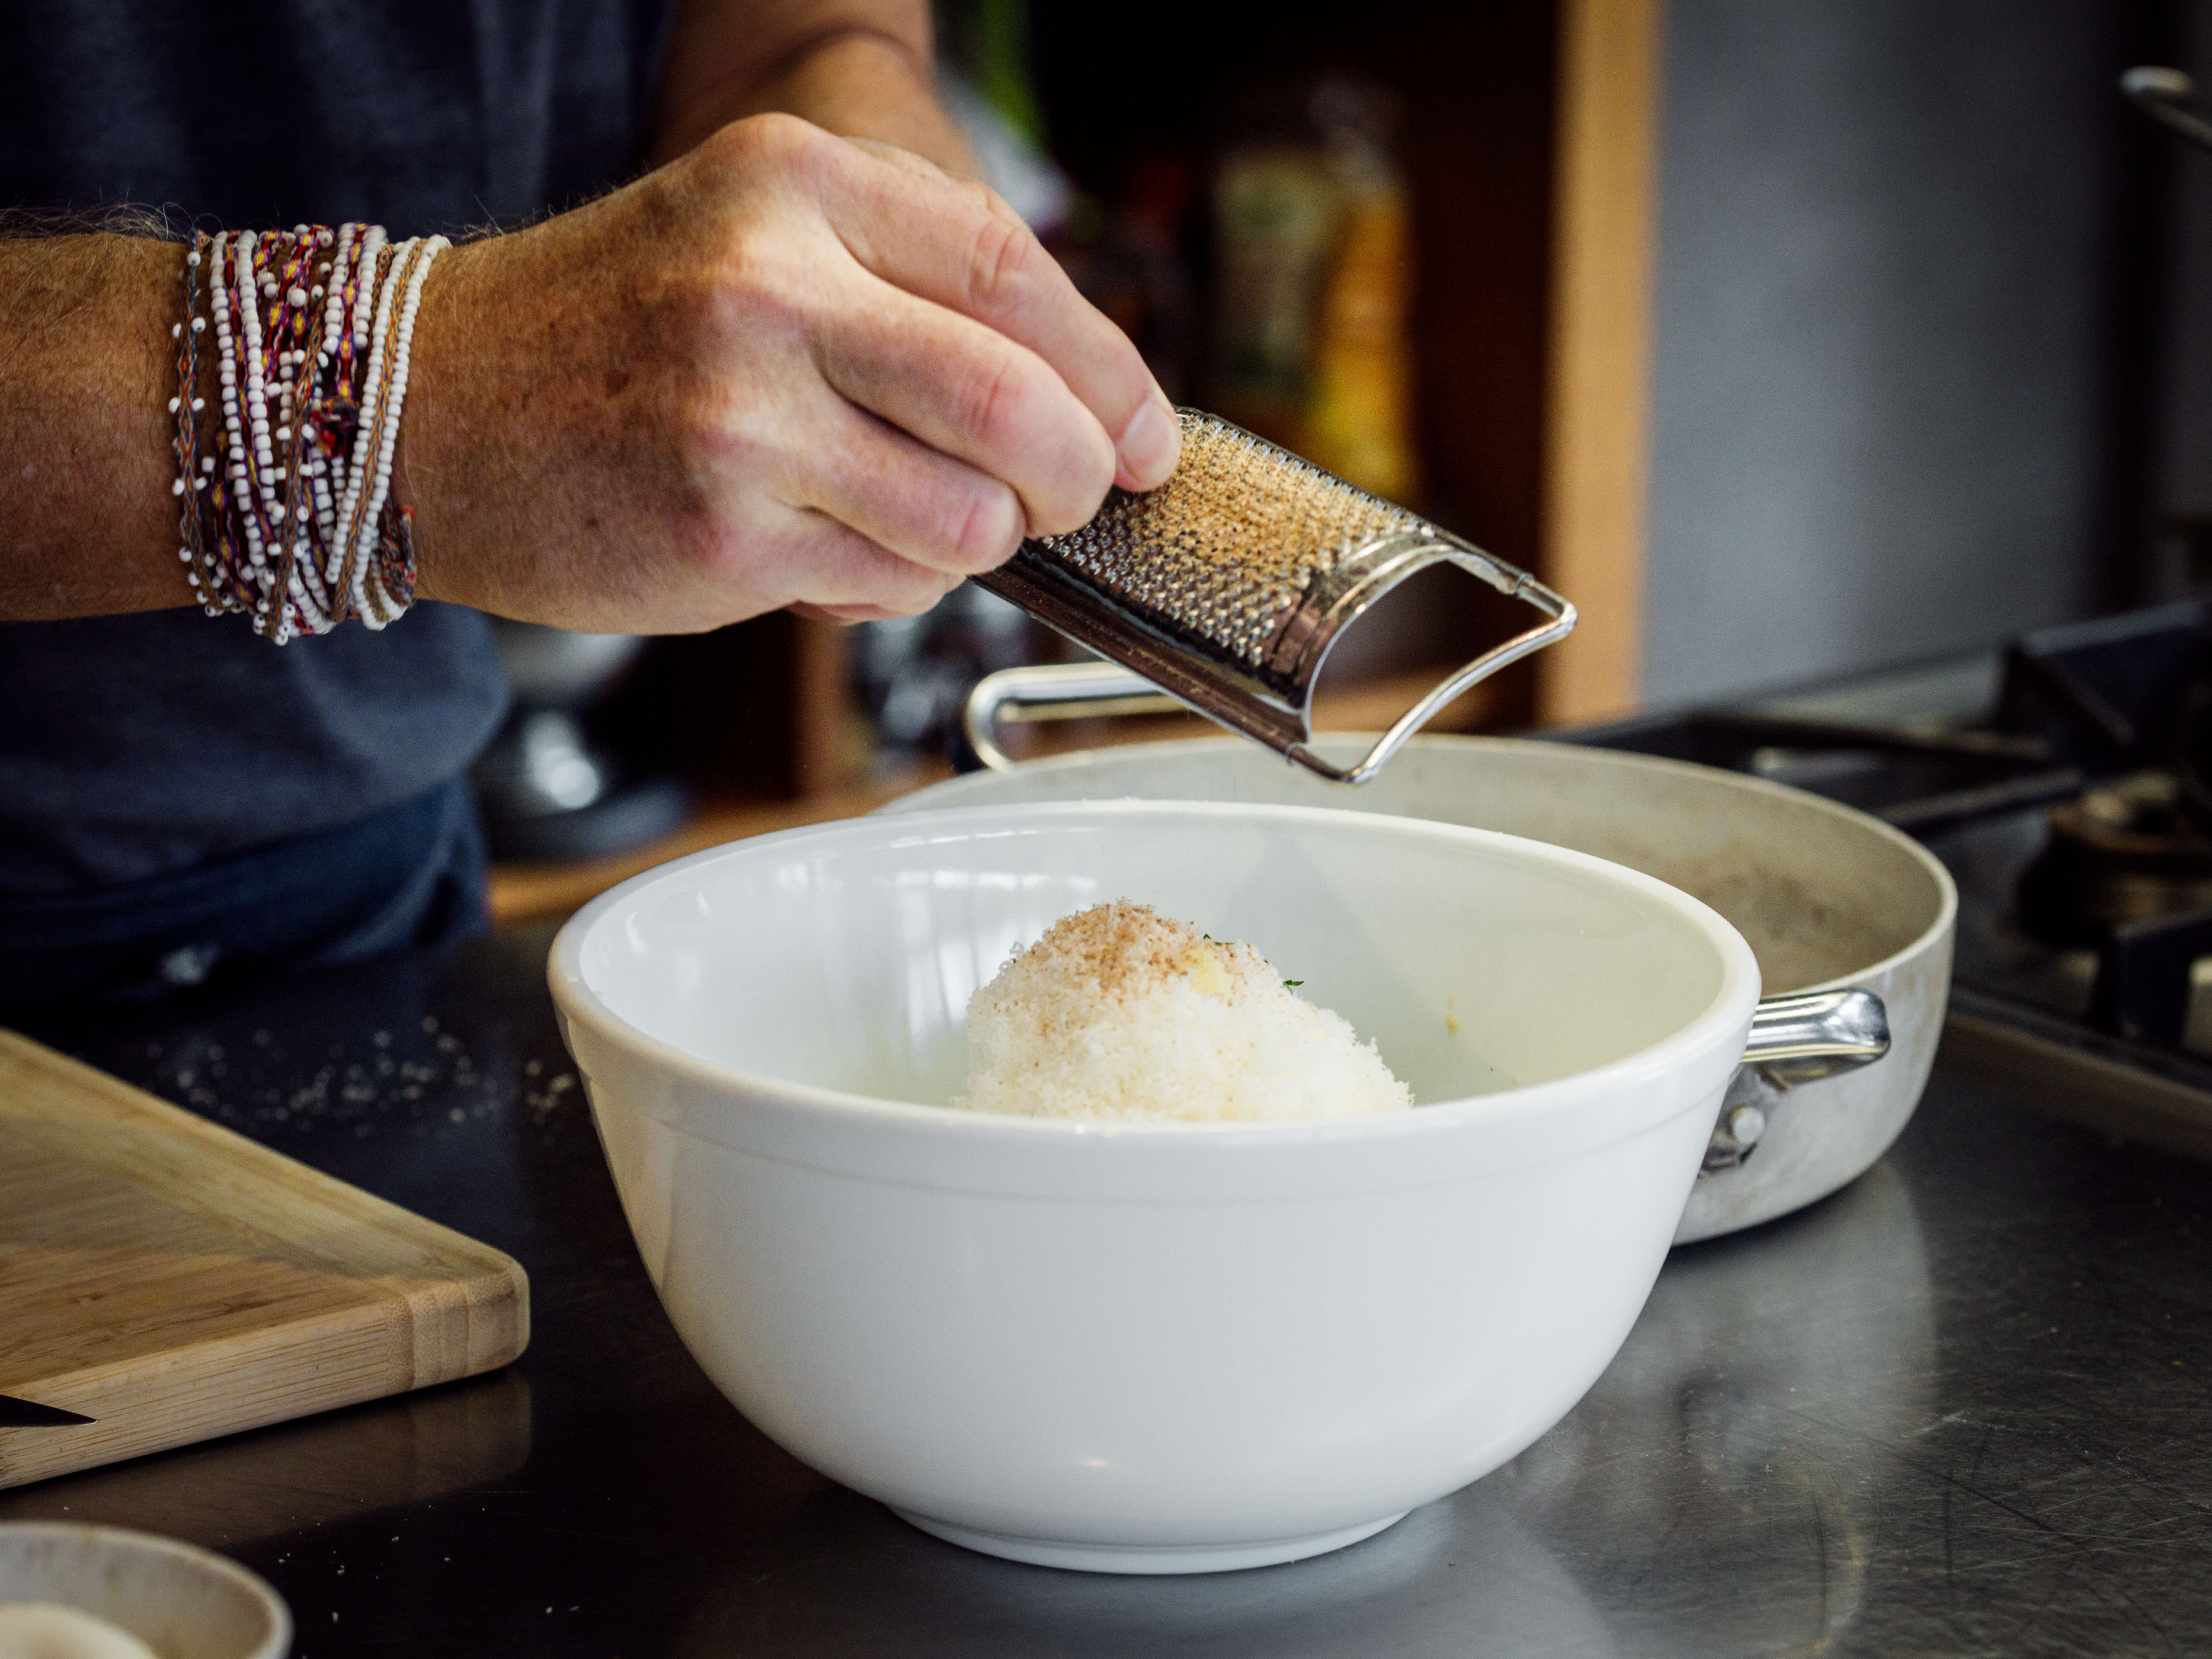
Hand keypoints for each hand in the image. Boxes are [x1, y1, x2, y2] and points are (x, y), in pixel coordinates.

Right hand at [399, 113, 1179, 631]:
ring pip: (971, 516)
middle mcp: (770, 285)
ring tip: (913, 521)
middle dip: (1078, 473)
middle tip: (1074, 496)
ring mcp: (743, 416)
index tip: (1147, 432)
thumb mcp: (749, 236)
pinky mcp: (723, 536)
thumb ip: (907, 286)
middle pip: (1020, 403)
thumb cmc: (608, 332)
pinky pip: (894, 585)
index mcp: (793, 184)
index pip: (1013, 272)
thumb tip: (1081, 393)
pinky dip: (899, 585)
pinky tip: (838, 553)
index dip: (1110, 368)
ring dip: (975, 541)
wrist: (418, 407)